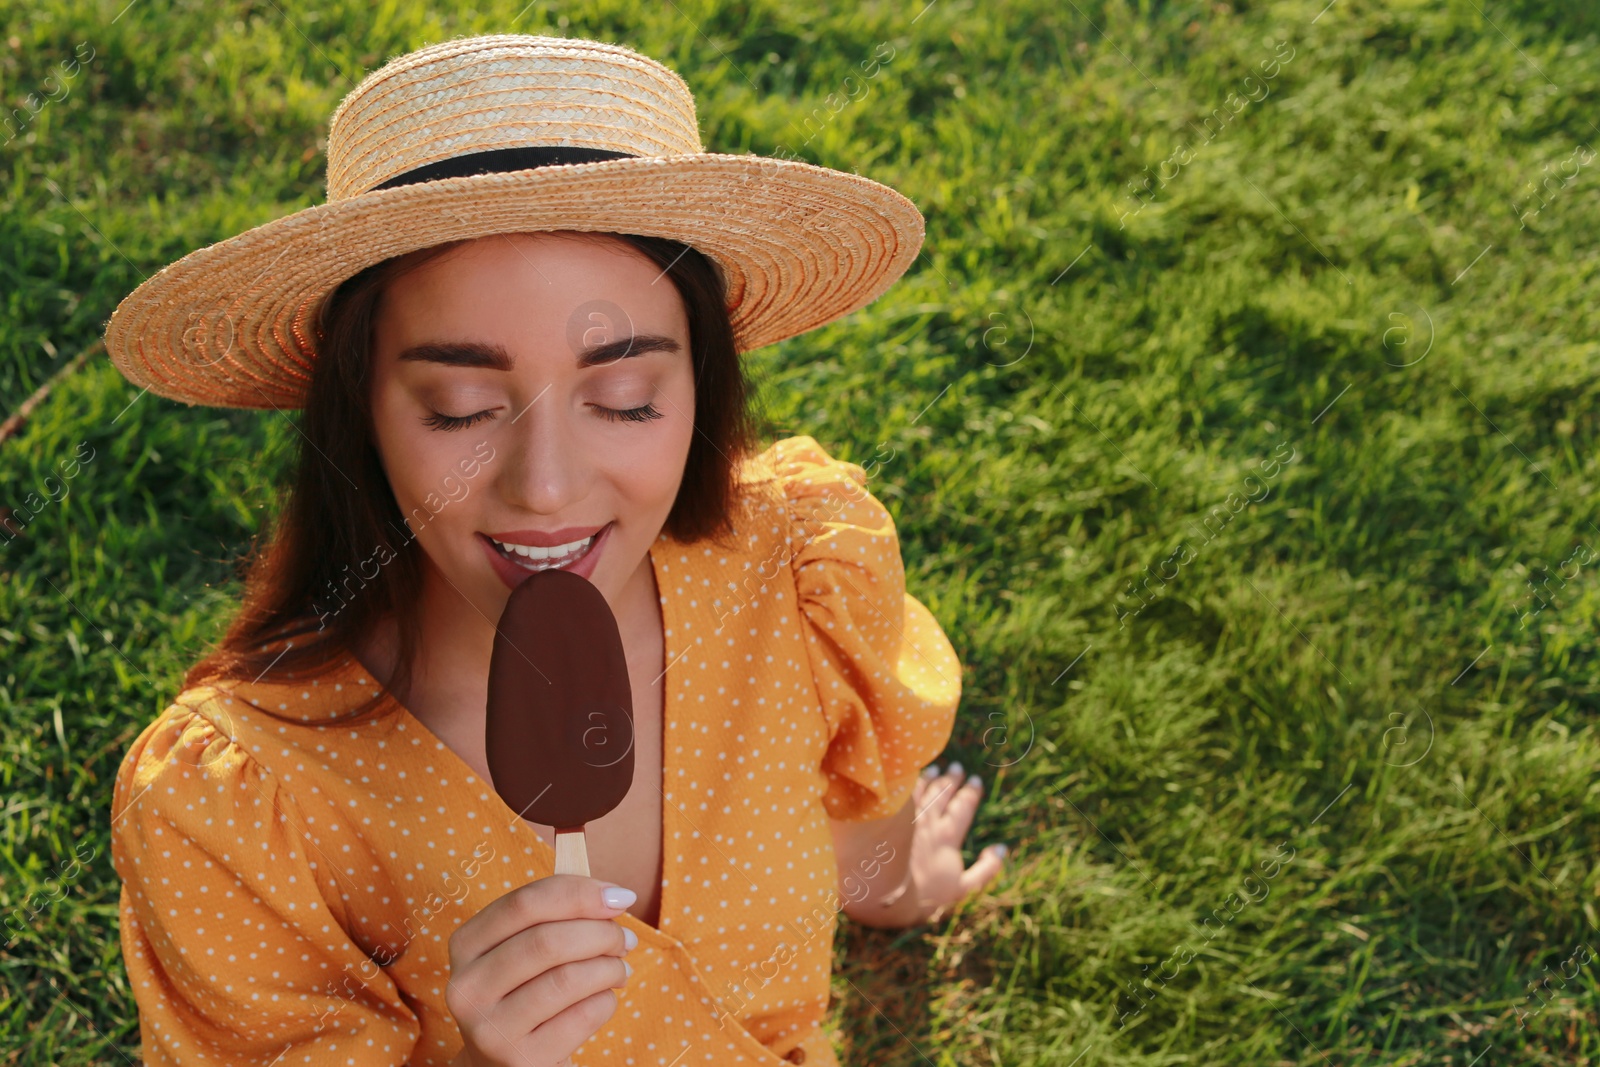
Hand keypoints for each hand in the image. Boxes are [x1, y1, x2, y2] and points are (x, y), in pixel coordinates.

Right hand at [446, 874, 637, 1066]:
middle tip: (626, 939)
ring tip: (620, 969)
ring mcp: (491, 1029)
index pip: (524, 904)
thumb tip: (615, 896)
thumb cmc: (526, 990)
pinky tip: (604, 998)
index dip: (579, 893)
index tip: (620, 897)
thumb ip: (557, 914)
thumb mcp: (524, 949)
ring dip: (609, 967)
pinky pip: (583, 1015)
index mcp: (466, 946)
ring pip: (568, 979)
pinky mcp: (522, 1059)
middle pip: (547, 941)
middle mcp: (468, 988)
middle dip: (601, 933)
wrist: (507, 1061)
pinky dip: (607, 1000)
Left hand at [899, 762, 1007, 923]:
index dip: (971, 792)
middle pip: (943, 794)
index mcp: (949, 836)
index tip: (975, 780)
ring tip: (936, 769)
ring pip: (922, 791)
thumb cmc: (925, 894)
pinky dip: (909, 785)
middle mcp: (929, 823)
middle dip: (952, 779)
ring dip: (931, 778)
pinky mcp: (889, 821)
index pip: (963, 806)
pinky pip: (902, 796)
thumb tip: (1000, 849)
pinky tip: (910, 778)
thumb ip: (986, 869)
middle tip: (957, 769)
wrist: (887, 894)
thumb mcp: (962, 888)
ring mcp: (907, 820)